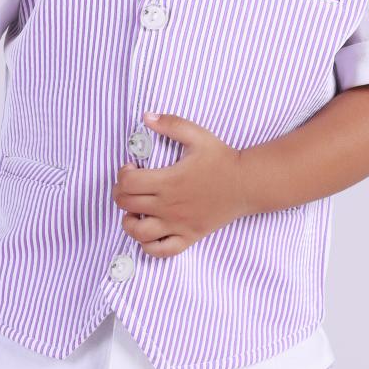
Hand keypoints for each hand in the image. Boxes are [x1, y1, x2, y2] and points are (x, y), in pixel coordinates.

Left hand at [111, 111, 248, 257]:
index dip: (123, 173)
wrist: (246, 183)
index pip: (128, 183)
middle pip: (127, 205)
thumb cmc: (221, 159)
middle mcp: (169, 205)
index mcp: (168, 181)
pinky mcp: (189, 237)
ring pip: (138, 232)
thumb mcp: (197, 135)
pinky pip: (161, 251)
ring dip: (129, 222)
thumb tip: (146, 116)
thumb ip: (170, 124)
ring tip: (135, 210)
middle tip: (131, 185)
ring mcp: (178, 224)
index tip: (132, 167)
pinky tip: (150, 231)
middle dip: (121, 193)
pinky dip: (148, 245)